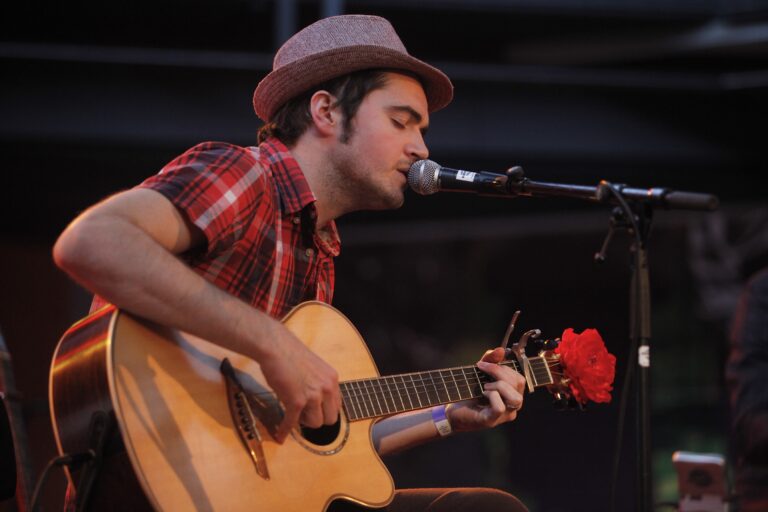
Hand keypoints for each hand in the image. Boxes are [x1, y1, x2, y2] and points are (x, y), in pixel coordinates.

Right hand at [257, 318, 339, 442]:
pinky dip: (284, 431)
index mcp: (332, 379)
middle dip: (316, 419)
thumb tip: (317, 400)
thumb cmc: (290, 354)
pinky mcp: (296, 402)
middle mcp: (327, 388)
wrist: (275, 346)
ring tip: (292, 414)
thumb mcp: (315, 368)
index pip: (336, 406)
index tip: (315, 412)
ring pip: (315, 423)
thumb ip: (320, 383)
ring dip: (303, 422)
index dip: (324, 411)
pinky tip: (280, 436)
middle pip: (330, 419)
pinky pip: (292, 423)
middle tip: (304, 414)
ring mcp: (313, 396)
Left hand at [445, 347, 525, 431]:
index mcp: (512, 394)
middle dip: (499, 372)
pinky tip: (482, 394)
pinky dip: (491, 396)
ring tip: (485, 386)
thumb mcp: (480, 372)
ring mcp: (504, 415)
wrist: (452, 409)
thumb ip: (491, 360)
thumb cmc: (469, 392)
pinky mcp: (491, 420)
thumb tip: (501, 350)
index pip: (520, 379)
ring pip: (515, 398)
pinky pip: (500, 407)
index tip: (484, 364)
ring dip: (499, 386)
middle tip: (482, 370)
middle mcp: (512, 406)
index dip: (504, 368)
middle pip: (518, 384)